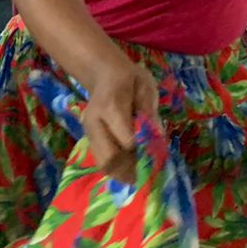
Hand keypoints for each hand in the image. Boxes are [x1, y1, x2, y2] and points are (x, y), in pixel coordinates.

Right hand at [81, 48, 160, 182]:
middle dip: (131, 168)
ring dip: (123, 173)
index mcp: (110, 107)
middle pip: (109, 158)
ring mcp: (89, 133)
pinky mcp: (90, 139)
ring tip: (140, 173)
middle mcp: (95, 123)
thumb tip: (157, 136)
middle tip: (148, 170)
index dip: (143, 149)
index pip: (126, 140)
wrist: (103, 74)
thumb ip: (149, 110)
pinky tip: (130, 168)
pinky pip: (102, 162)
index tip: (156, 151)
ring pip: (104, 164)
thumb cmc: (129, 78)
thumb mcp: (145, 86)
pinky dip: (116, 169)